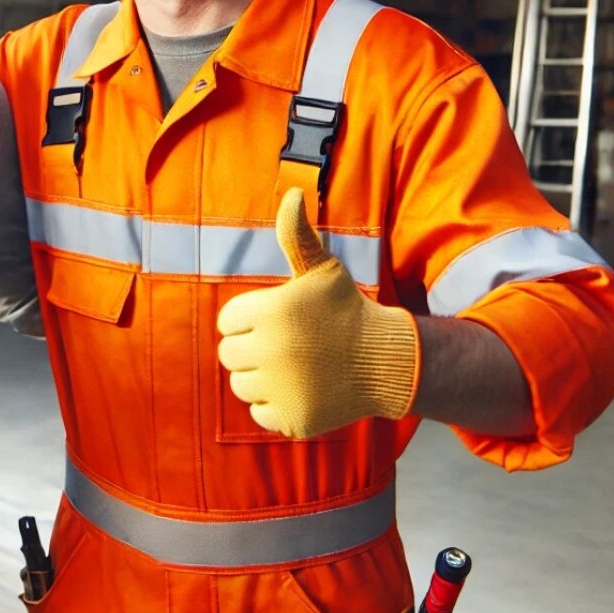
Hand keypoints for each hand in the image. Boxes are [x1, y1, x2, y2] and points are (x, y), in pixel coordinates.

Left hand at [215, 188, 418, 438]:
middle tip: (287, 344)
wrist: (386, 360)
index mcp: (270, 312)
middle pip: (229, 355)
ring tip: (295, 366)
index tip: (278, 320)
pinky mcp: (291, 420)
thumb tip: (292, 192)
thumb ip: (296, 235)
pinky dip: (276, 404)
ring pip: (241, 385)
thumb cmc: (346, 309)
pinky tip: (303, 389)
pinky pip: (260, 412)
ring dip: (261, 377)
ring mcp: (281, 389)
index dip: (250, 320)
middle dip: (252, 349)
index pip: (227, 322)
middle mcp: (271, 352)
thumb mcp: (322, 269)